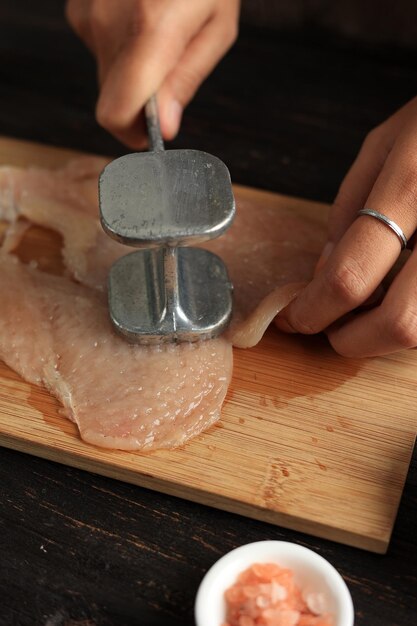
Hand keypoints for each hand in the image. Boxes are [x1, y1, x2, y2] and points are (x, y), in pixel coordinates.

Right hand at [66, 0, 239, 147]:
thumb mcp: (217, 26)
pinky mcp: (79, 5)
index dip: (131, 134)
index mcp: (150, 30)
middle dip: (140, 103)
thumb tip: (165, 127)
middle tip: (169, 75)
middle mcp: (108, 24)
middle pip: (111, 99)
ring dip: (132, 72)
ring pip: (106, 74)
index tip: (150, 135)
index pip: (115, 113)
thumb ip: (187, 79)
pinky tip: (141, 17)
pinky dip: (121, 46)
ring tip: (159, 34)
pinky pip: (98, 47)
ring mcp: (87, 12)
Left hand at [276, 96, 416, 357]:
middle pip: (400, 322)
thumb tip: (323, 273)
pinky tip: (404, 292)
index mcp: (415, 184)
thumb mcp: (386, 143)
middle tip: (333, 328)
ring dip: (390, 334)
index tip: (295, 318)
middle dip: (354, 340)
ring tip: (371, 308)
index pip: (351, 275)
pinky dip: (416, 314)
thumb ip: (349, 207)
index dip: (313, 310)